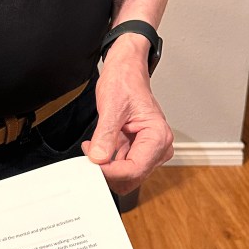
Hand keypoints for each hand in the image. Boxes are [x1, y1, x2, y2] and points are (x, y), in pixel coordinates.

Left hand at [82, 36, 173, 194]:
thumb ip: (105, 135)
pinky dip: (107, 161)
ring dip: (106, 166)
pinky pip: (122, 165)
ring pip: (127, 175)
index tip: (92, 165)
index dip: (111, 172)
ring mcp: (149, 149)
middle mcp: (159, 146)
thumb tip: (98, 158)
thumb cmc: (125, 82)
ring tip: (92, 147)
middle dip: (108, 171)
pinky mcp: (139, 149)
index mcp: (158, 135)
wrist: (125, 72)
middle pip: (132, 176)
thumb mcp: (112, 107)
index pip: (135, 168)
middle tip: (89, 156)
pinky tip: (97, 148)